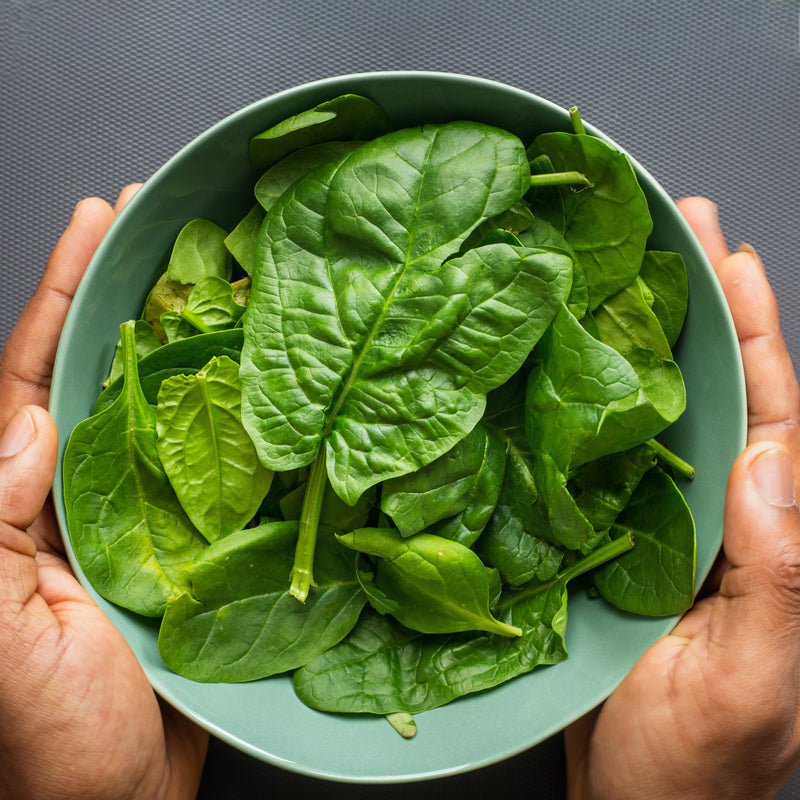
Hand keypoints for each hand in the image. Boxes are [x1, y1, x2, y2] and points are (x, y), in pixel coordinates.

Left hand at [0, 190, 207, 799]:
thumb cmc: (44, 743)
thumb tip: (23, 431)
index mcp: (27, 498)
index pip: (39, 374)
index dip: (66, 293)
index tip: (98, 220)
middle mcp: (89, 490)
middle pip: (115, 371)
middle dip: (138, 294)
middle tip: (176, 223)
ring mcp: (152, 514)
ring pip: (179, 411)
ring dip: (204, 346)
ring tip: (237, 279)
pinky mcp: (205, 546)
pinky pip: (228, 471)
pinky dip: (250, 424)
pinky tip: (278, 384)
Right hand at [565, 197, 799, 798]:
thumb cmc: (693, 766)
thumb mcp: (752, 684)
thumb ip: (783, 580)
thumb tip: (771, 468)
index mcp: (766, 535)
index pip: (771, 414)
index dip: (750, 331)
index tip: (726, 257)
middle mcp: (715, 514)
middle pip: (713, 393)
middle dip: (698, 307)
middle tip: (673, 229)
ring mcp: (657, 524)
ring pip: (652, 416)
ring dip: (637, 345)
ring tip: (614, 274)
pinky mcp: (603, 542)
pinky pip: (596, 462)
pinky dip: (583, 410)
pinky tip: (558, 369)